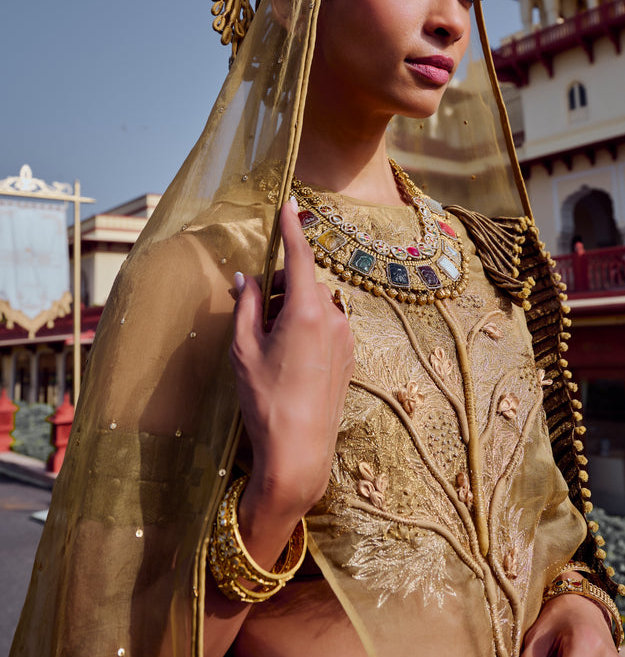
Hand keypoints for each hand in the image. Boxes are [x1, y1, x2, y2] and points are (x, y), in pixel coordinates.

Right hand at [229, 198, 354, 525]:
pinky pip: (325, 326)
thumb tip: (245, 278)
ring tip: (265, 343)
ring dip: (291, 309)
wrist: (300, 453)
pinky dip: (304, 327)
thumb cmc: (266, 401)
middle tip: (252, 311)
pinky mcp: (349, 357)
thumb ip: (245, 306)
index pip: (300, 255)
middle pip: (304, 282)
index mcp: (307, 310)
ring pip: (314, 305)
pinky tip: (285, 358)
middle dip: (279, 285)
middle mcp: (334, 318)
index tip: (291, 203)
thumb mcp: (244, 350)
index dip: (292, 227)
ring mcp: (345, 338)